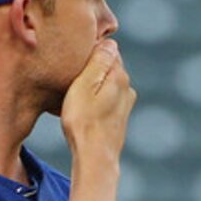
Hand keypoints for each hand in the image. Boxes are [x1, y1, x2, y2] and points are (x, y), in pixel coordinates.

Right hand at [59, 36, 133, 163]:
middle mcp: (127, 88)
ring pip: (108, 83)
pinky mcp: (120, 118)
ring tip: (77, 90)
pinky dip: (97, 97)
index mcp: (119, 75)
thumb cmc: (84, 122)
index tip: (74, 58)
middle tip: (72, 72)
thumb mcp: (84, 85)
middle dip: (94, 66)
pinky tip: (85, 106)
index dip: (89, 49)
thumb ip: (98, 61)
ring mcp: (126, 105)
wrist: (95, 158)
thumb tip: (111, 42)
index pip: (107, 48)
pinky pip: (107, 98)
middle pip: (108, 66)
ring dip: (95, 83)